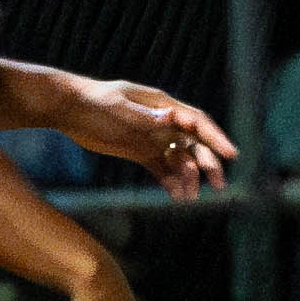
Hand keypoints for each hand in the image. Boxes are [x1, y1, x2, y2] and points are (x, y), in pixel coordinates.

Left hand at [62, 79, 236, 203]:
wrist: (68, 109)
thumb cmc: (93, 102)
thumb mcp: (117, 107)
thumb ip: (144, 116)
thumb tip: (170, 119)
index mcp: (163, 106)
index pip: (197, 122)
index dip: (216, 138)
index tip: (230, 155)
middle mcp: (164, 122)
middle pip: (194, 144)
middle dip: (208, 164)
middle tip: (217, 186)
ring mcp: (153, 138)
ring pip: (180, 160)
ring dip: (188, 178)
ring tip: (190, 198)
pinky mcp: (141, 152)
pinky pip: (162, 169)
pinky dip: (171, 182)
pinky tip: (176, 197)